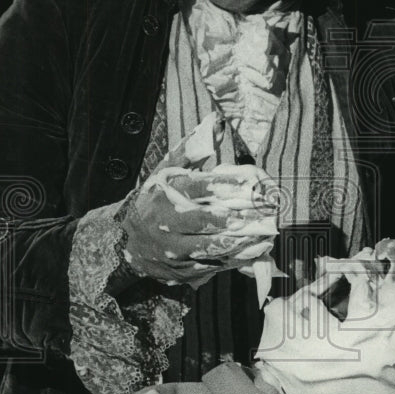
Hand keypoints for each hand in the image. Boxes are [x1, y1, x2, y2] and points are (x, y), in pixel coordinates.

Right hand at [121, 124, 276, 287]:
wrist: (128, 245)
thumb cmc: (154, 203)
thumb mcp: (165, 173)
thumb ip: (190, 150)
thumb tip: (214, 124)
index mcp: (166, 196)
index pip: (200, 188)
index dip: (227, 185)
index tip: (252, 183)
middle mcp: (167, 224)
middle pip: (208, 221)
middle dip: (239, 218)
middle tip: (266, 212)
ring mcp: (173, 250)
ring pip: (212, 246)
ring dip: (241, 242)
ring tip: (266, 234)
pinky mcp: (181, 269)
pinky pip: (211, 265)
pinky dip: (234, 259)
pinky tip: (254, 251)